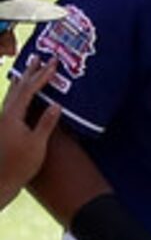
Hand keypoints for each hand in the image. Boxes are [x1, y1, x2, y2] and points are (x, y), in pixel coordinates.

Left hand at [1, 55, 60, 205]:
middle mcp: (5, 115)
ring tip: (29, 71)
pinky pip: (12, 103)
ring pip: (12, 95)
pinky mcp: (4, 128)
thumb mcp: (37, 145)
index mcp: (13, 116)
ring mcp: (3, 121)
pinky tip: (22, 96)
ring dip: (22, 81)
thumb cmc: (20, 164)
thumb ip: (45, 124)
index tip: (53, 65)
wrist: (0, 180)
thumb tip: (57, 105)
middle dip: (29, 73)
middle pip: (17, 88)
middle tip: (38, 58)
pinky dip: (19, 94)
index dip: (41, 77)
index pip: (28, 91)